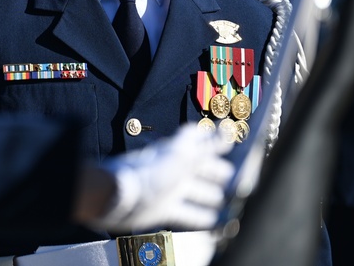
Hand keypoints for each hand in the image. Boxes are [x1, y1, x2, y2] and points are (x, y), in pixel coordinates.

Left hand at [91, 124, 233, 232]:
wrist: (122, 196)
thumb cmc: (152, 173)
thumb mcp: (184, 156)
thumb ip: (206, 146)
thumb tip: (226, 131)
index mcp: (177, 152)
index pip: (198, 141)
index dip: (212, 139)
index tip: (226, 138)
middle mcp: (172, 169)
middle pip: (198, 169)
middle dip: (214, 171)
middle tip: (230, 175)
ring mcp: (167, 190)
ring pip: (193, 191)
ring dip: (207, 194)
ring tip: (221, 200)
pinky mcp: (162, 209)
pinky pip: (186, 213)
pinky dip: (199, 217)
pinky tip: (209, 221)